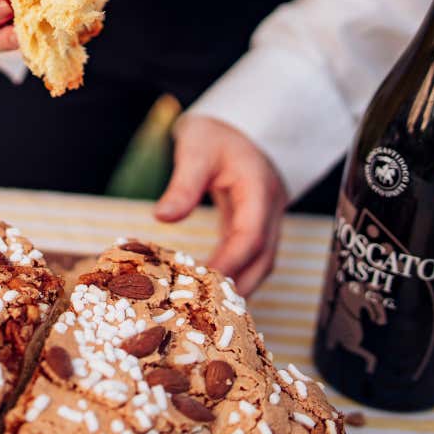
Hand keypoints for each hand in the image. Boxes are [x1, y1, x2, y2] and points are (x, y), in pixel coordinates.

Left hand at [154, 115, 287, 294]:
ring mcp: (267, 217)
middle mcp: (270, 207)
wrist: (236, 122)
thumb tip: (163, 217)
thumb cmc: (214, 132)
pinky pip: (250, 254)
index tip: (205, 284)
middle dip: (240, 285)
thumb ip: (183, 184)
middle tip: (209, 311)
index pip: (251, 235)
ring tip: (209, 308)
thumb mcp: (195, 147)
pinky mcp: (256, 223)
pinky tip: (212, 286)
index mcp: (260, 187)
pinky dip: (235, 271)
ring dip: (240, 284)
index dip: (230, 263)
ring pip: (262, 261)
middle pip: (264, 258)